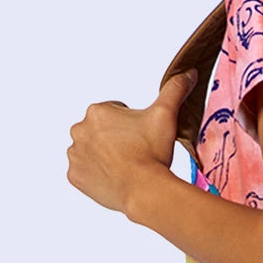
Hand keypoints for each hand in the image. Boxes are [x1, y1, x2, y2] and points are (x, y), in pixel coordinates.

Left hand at [67, 69, 197, 215]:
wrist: (144, 189)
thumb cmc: (152, 151)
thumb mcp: (166, 114)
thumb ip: (174, 89)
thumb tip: (187, 72)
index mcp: (97, 111)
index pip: (115, 112)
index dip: (133, 124)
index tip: (142, 136)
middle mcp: (79, 130)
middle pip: (101, 131)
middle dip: (116, 138)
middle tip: (137, 150)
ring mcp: (75, 155)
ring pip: (92, 151)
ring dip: (105, 155)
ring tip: (128, 166)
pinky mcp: (75, 176)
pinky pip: (86, 172)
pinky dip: (98, 174)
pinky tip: (116, 177)